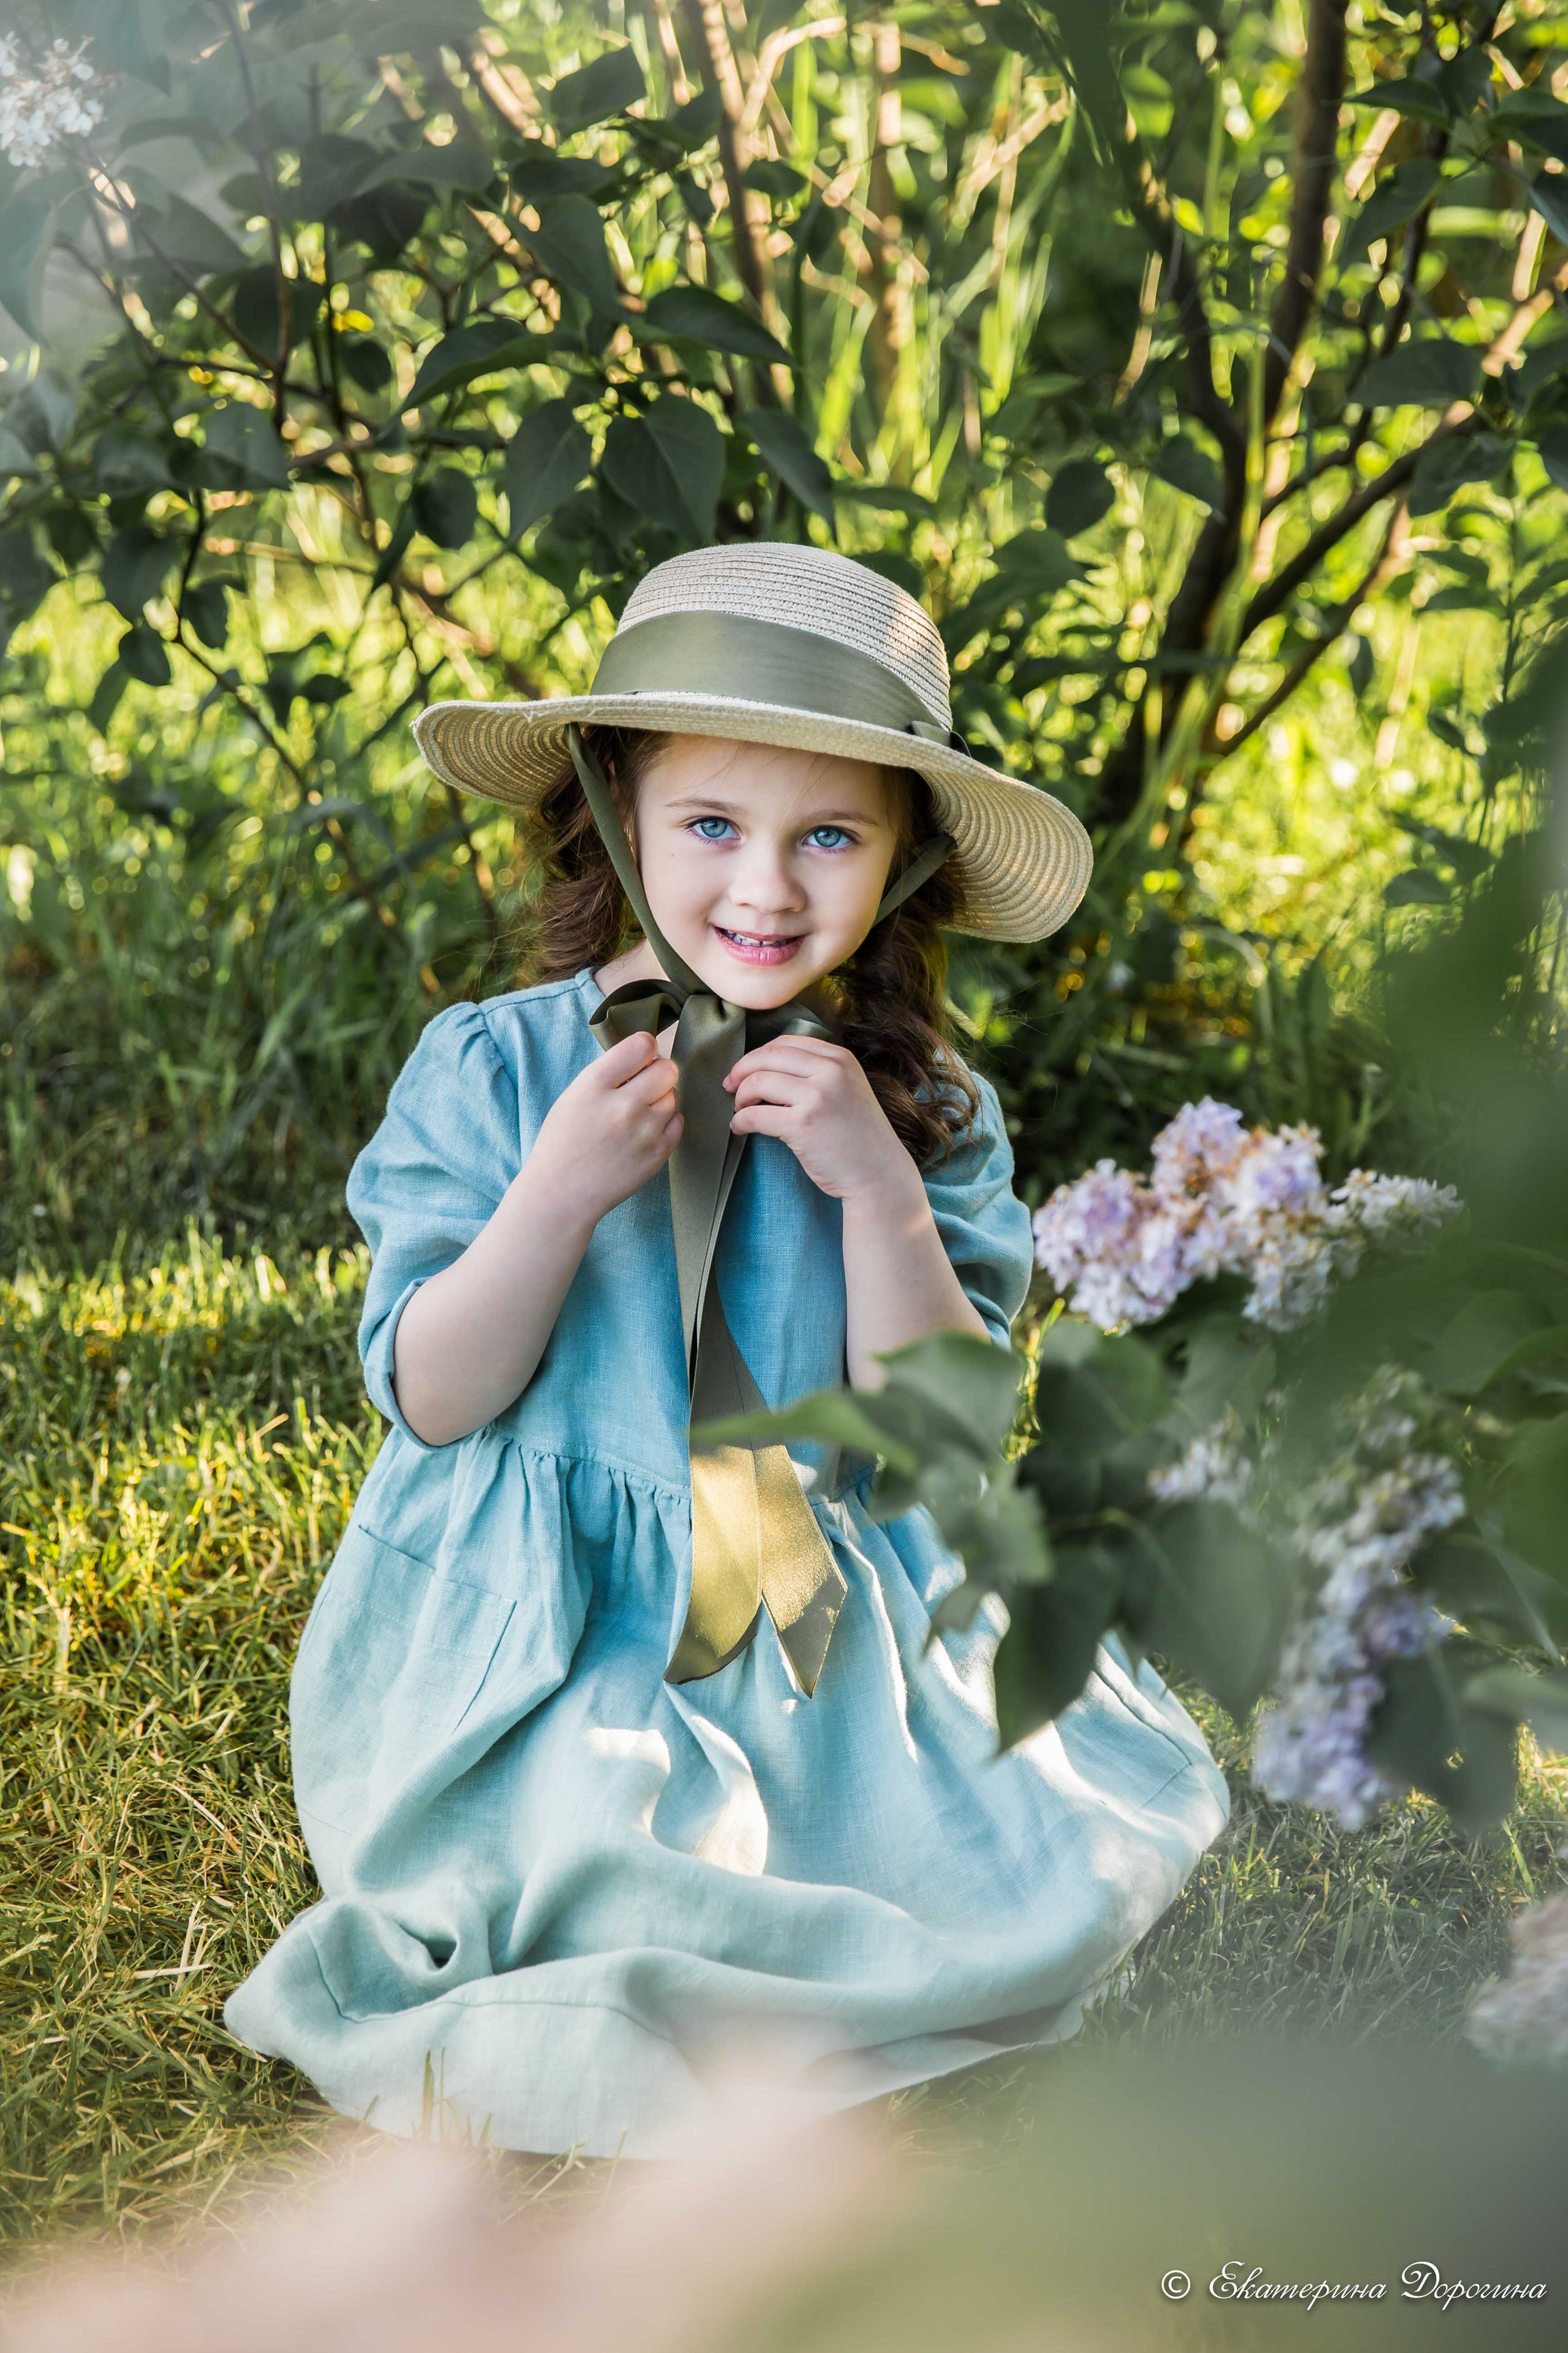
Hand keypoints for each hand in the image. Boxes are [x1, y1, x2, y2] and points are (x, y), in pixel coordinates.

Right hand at [525, 1031, 681, 1228]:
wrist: (562, 1193)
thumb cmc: (563, 1142)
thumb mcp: (574, 1096)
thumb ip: (609, 1074)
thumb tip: (645, 1057)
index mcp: (594, 1085)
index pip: (642, 1045)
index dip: (645, 1048)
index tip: (640, 1058)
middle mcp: (623, 1105)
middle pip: (667, 1069)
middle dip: (657, 1073)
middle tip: (643, 1086)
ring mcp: (644, 1131)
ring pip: (673, 1096)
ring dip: (660, 1099)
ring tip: (637, 1115)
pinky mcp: (658, 1154)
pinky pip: (678, 1121)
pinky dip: (666, 1123)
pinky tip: (644, 1131)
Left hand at [724, 1036, 917, 1205]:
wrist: (879, 1175)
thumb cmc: (858, 1137)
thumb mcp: (848, 1089)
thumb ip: (819, 1072)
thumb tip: (767, 1066)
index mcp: (840, 1059)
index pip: (786, 1043)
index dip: (758, 1055)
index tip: (744, 1070)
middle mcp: (831, 1071)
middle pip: (767, 1056)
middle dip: (741, 1070)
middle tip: (730, 1087)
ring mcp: (817, 1096)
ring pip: (758, 1082)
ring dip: (740, 1097)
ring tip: (739, 1110)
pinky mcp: (803, 1124)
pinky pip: (755, 1115)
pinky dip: (740, 1121)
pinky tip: (739, 1128)